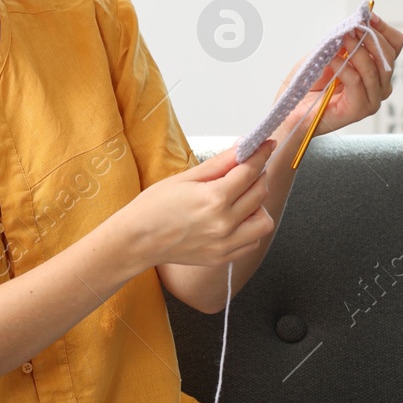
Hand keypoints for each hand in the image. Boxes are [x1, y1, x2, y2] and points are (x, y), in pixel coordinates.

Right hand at [124, 138, 277, 269]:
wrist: (136, 241)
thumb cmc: (153, 207)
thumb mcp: (185, 178)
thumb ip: (219, 163)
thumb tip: (243, 147)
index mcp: (213, 198)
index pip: (250, 171)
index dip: (260, 154)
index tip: (266, 145)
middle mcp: (224, 223)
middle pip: (260, 192)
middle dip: (258, 175)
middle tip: (247, 170)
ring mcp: (225, 244)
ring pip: (264, 221)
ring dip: (259, 206)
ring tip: (241, 199)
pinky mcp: (223, 257)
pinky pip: (252, 242)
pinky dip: (250, 228)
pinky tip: (235, 219)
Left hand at [271, 10, 402, 143]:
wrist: (293, 109)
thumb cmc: (309, 83)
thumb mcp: (328, 52)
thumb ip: (343, 40)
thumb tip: (355, 21)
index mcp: (376, 70)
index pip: (394, 45)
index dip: (383, 29)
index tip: (368, 16)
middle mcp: (379, 85)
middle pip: (388, 56)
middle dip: (371, 38)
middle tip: (353, 28)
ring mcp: (372, 99)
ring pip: (373, 69)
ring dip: (357, 50)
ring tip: (342, 40)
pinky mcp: (360, 109)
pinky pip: (357, 81)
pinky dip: (344, 67)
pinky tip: (331, 61)